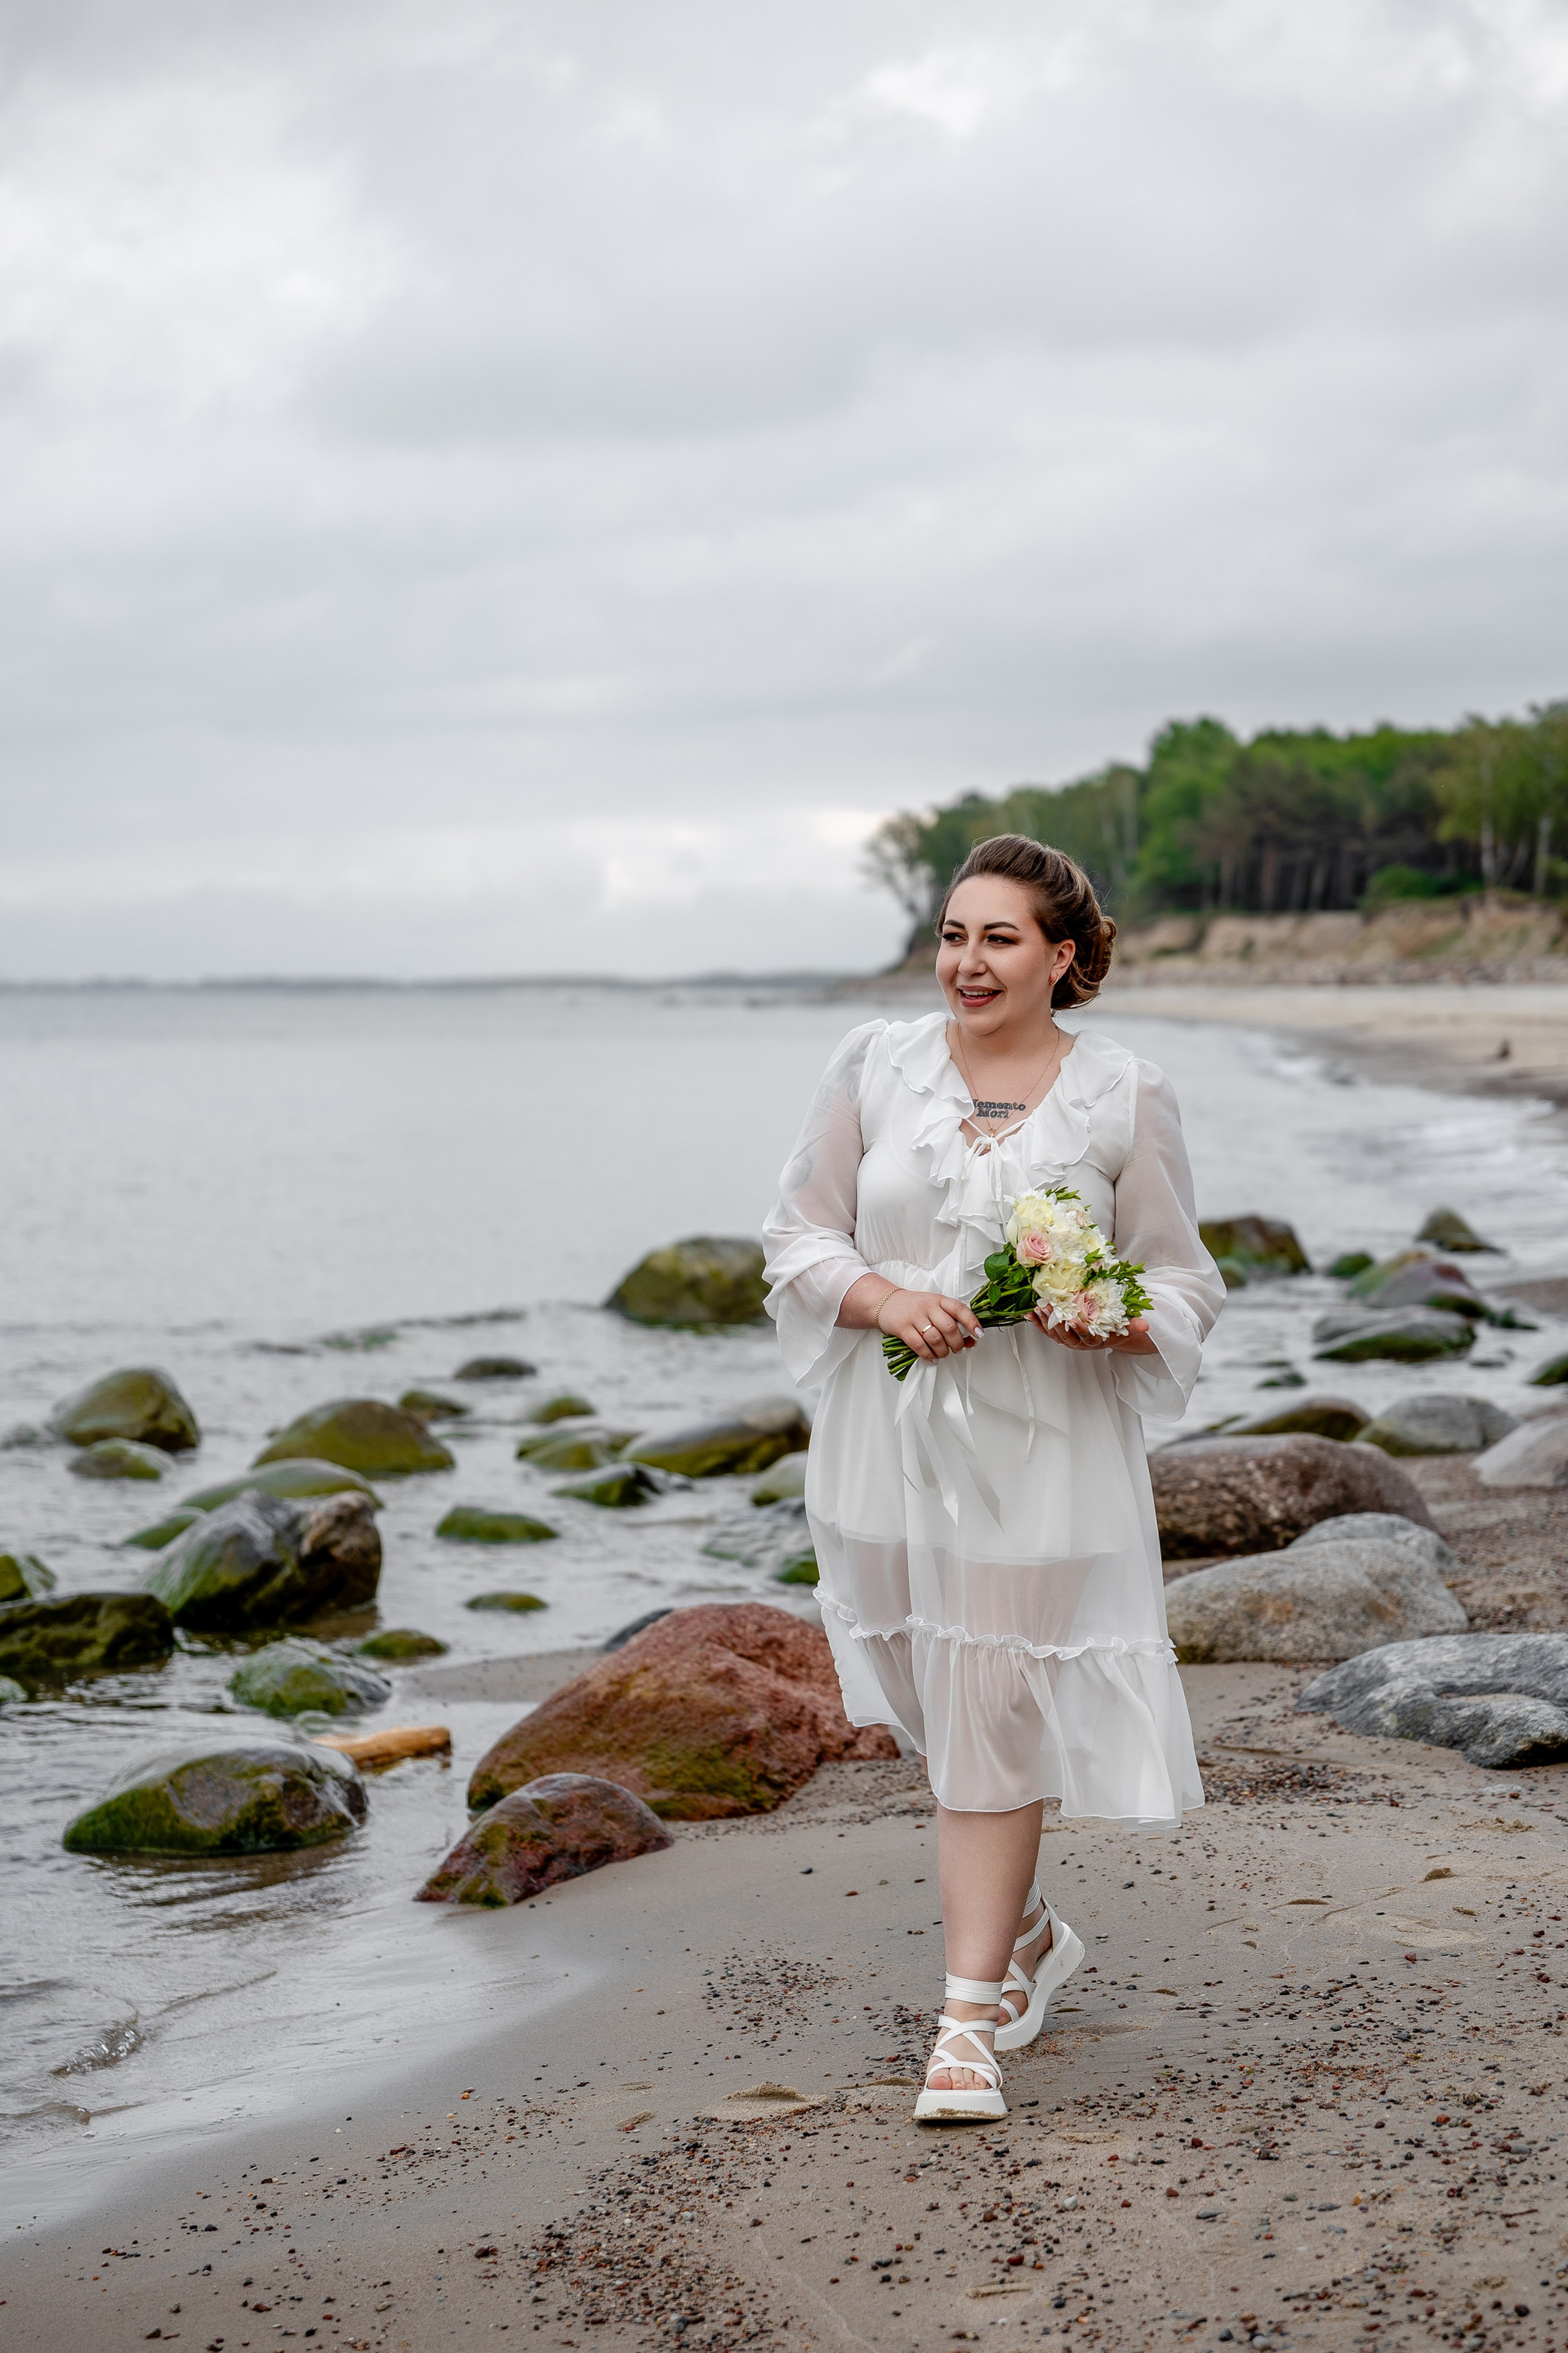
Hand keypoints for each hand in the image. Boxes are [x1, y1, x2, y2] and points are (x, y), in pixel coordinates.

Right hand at [875, 1287, 980, 1363]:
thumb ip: (953, 1323)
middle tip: (958, 1349)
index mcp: (939, 1299)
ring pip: (935, 1339)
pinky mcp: (903, 1328)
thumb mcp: (935, 1309)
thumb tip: (972, 1341)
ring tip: (944, 1354)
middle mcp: (928, 1306)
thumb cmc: (915, 1307)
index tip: (978, 1334)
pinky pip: (919, 1346)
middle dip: (957, 1343)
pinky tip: (932, 1357)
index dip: (971, 1322)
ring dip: (943, 1351)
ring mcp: (914, 1317)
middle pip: (948, 1327)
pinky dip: (928, 1355)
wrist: (887, 1303)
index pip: (959, 1309)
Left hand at [1036, 1309, 1157, 1356]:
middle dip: (1056, 1322)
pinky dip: (1038, 1324)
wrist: (1109, 1335)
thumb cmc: (1117, 1327)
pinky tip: (1030, 1314)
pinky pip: (1047, 1332)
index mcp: (1096, 1341)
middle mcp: (1080, 1344)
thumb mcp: (1127, 1326)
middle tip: (1048, 1307)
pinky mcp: (1061, 1336)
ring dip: (1045, 1322)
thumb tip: (1147, 1325)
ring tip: (1038, 1308)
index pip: (1087, 1337)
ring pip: (1055, 1334)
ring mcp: (1069, 1341)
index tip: (1072, 1320)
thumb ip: (1135, 1326)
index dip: (1080, 1330)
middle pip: (1067, 1335)